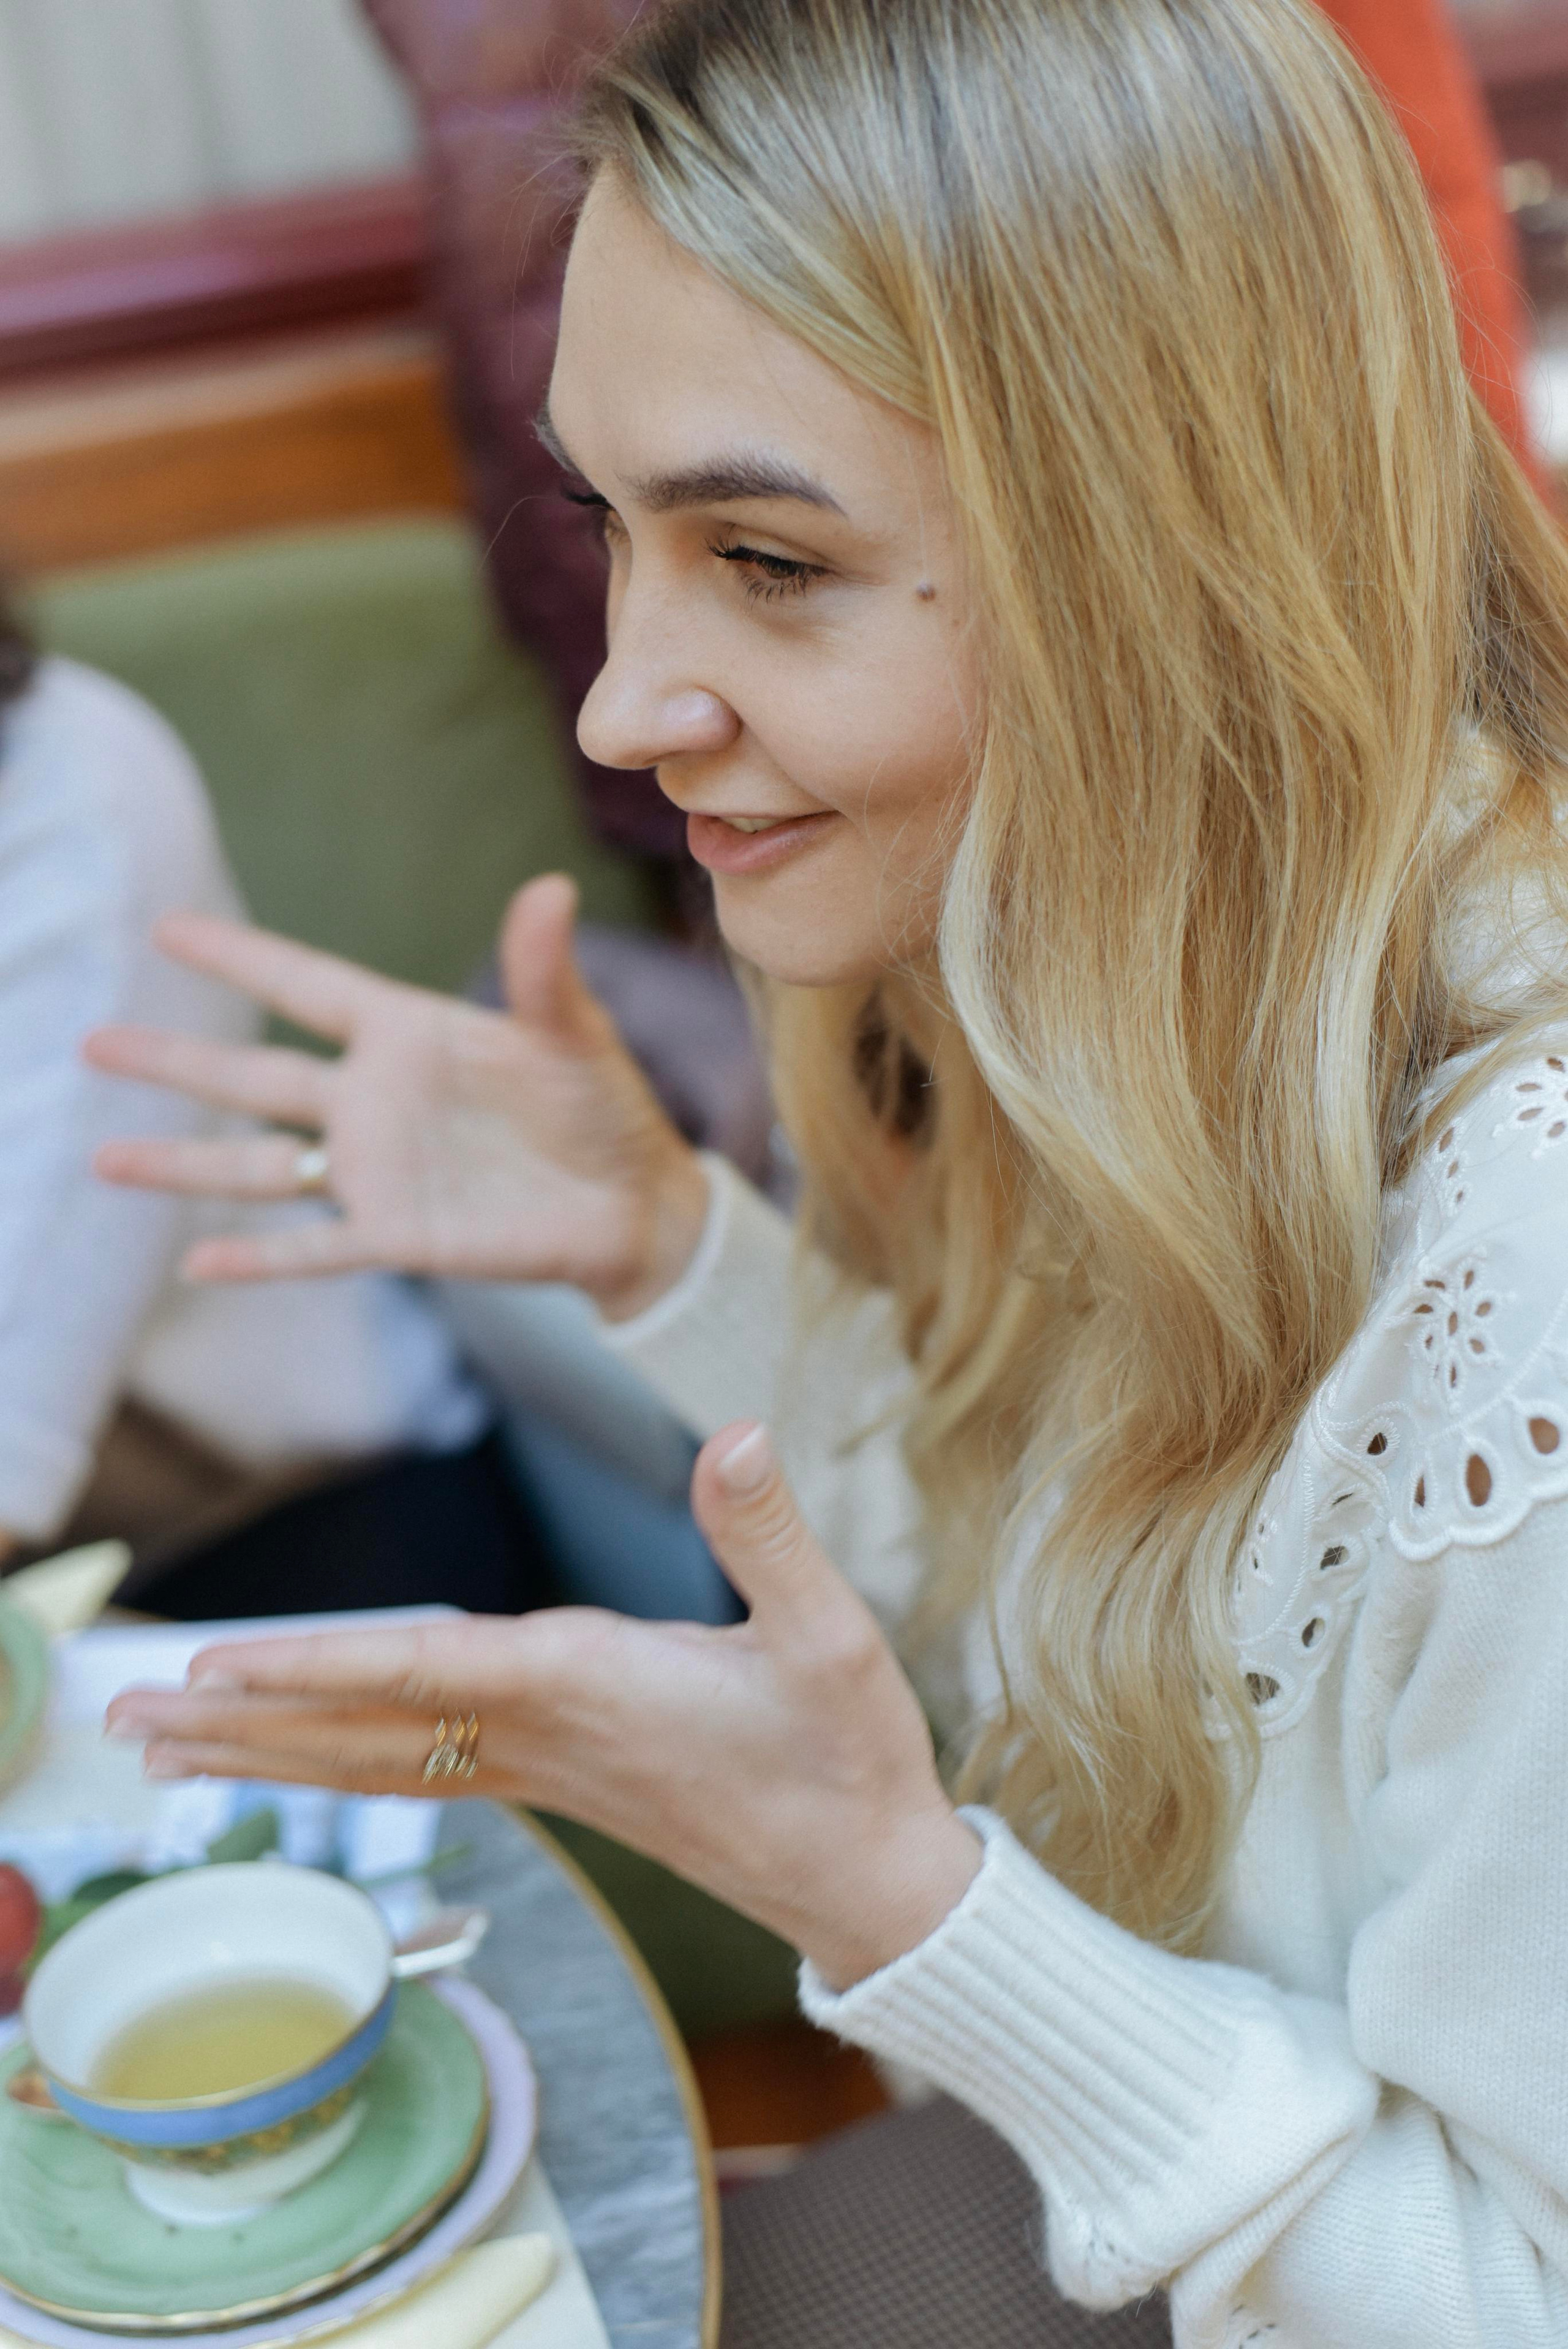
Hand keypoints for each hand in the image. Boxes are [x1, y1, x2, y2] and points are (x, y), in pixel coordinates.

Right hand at [86, 876, 708, 1315]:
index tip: (168, 926)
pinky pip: (313, 1247)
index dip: (240, 955)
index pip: (305, 984)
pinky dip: (258, 1258)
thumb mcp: (575, 1034)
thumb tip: (549, 888)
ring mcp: (378, 1171)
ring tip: (102, 1154)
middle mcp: (375, 1100)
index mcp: (407, 1035)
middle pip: (254, 1074)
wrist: (635, 1207)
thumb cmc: (606, 1109)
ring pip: (258, 1164)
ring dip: (182, 1159)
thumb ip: (543, 971)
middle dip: (175, 1058)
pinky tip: (195, 1262)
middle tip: (94, 1040)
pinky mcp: (398, 1236)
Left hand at [105, 1424, 981, 1991]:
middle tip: (130, 1715)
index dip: (320, 1661)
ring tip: (169, 1751)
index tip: (218, 1668)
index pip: (429, 1668)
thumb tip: (738, 1432)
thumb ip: (769, 1531)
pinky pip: (420, 1770)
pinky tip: (305, 1760)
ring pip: (379, 1758)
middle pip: (367, 1726)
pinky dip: (341, 1762)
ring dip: (270, 1750)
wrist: (867, 1880)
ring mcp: (547, 1769)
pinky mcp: (563, 1783)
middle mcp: (547, 1735)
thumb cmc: (849, 1755)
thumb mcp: (831, 1633)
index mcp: (593, 1685)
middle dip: (246, 1719)